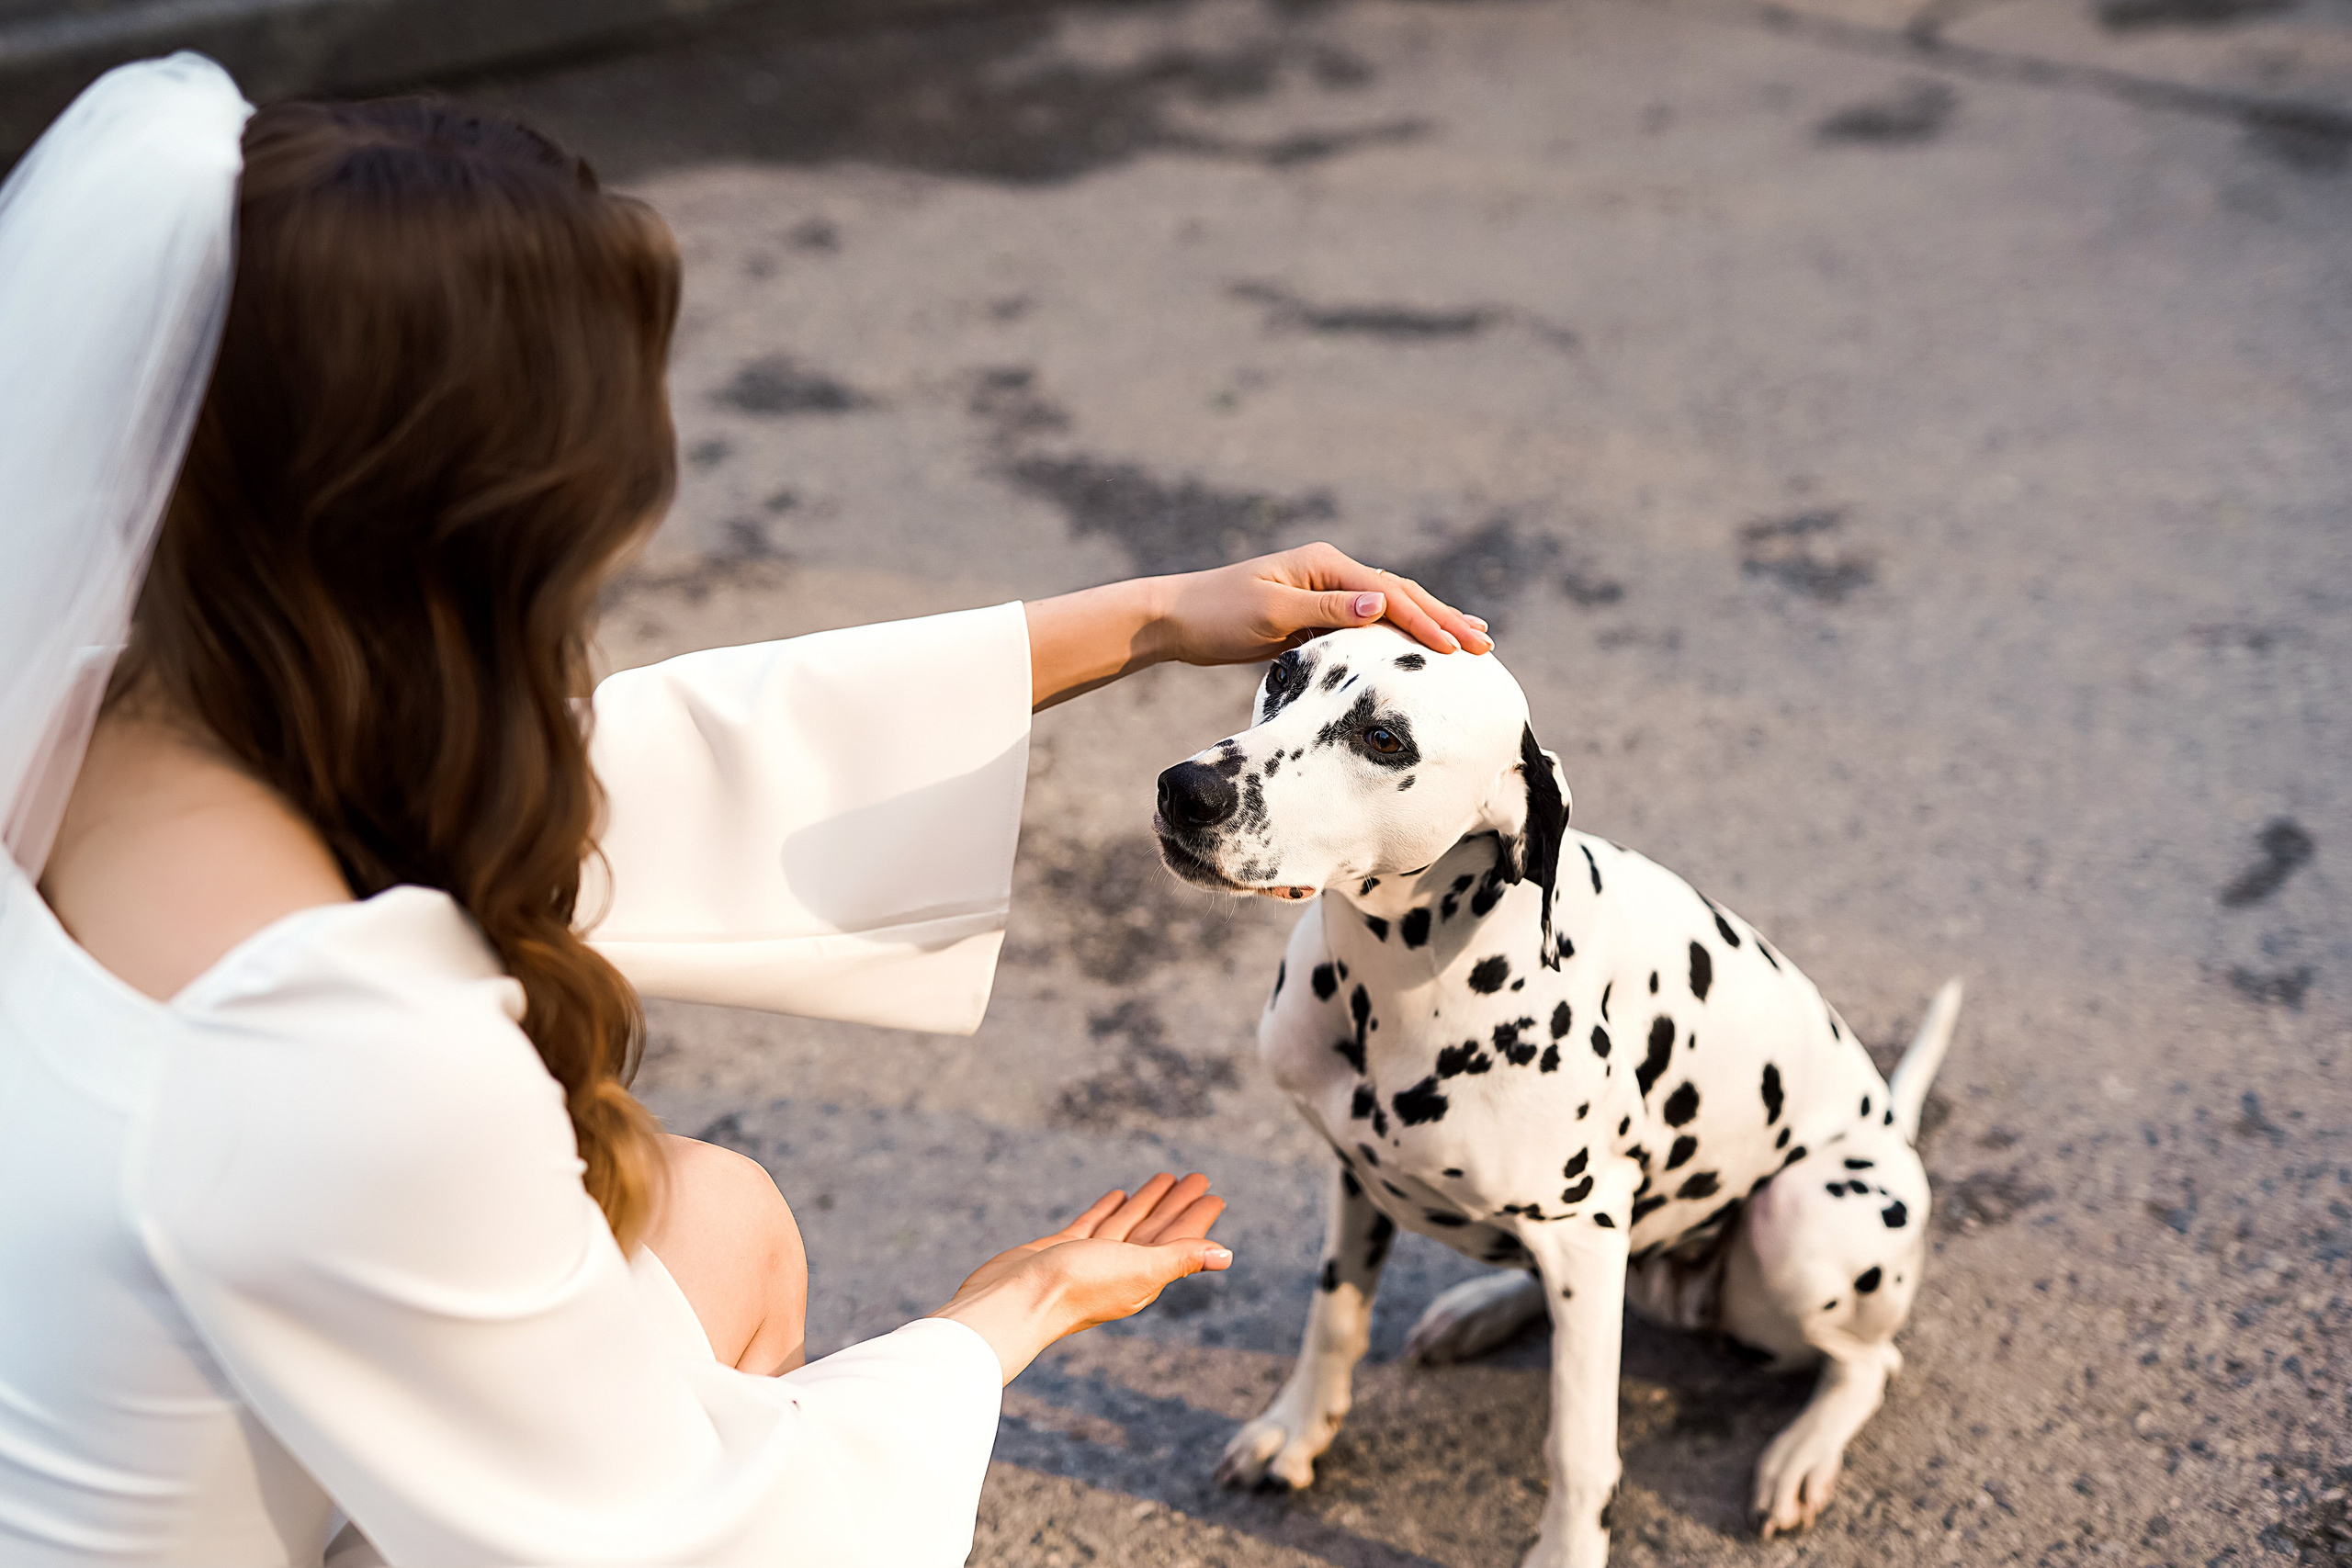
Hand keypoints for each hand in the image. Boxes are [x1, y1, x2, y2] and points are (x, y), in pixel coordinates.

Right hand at [931, 1173, 1231, 1381]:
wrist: (1013, 1301)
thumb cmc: (1076, 1288)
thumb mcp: (1138, 1270)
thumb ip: (1180, 1258)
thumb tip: (1226, 1256)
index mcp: (1143, 1276)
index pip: (1179, 1241)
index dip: (1198, 1218)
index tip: (1215, 1195)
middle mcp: (1120, 1269)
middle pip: (1157, 1229)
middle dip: (1178, 1205)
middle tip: (1197, 1177)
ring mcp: (1090, 1259)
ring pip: (1127, 1224)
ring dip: (1147, 1202)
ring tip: (1165, 1178)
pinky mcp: (1062, 1249)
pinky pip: (1094, 1224)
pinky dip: (1109, 1209)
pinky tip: (1118, 1195)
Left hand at [1025, 542, 1491, 707]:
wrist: (1178, 618)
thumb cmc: (1217, 614)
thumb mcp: (1271, 611)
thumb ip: (1327, 610)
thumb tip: (1383, 602)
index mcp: (1324, 564)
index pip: (1389, 593)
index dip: (1427, 621)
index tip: (1459, 647)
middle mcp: (1330, 572)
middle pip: (1400, 594)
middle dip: (1443, 618)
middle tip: (1485, 643)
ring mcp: (1325, 591)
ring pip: (1390, 605)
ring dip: (1429, 623)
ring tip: (1469, 639)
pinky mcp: (1316, 614)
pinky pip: (1369, 623)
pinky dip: (1399, 633)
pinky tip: (1418, 648)